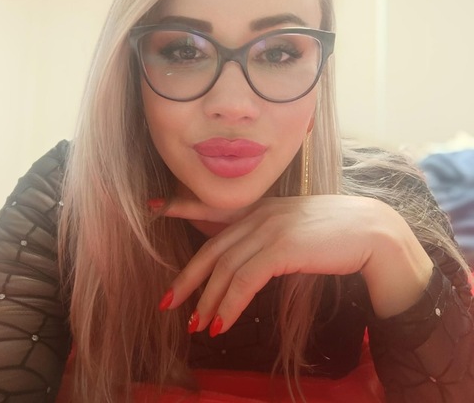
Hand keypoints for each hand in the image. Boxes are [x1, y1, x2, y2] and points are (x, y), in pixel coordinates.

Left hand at [159, 194, 416, 334]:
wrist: (375, 233)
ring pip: (224, 268)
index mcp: (263, 208)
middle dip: (188, 277)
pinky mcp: (281, 247)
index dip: (183, 205)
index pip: (215, 207)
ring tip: (197, 325)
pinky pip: (244, 280)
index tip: (156, 205)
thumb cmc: (340, 235)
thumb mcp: (298, 230)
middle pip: (213, 248)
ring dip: (208, 301)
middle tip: (169, 301)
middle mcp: (261, 214)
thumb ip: (272, 239)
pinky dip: (228, 305)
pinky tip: (221, 325)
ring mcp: (270, 228)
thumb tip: (251, 266)